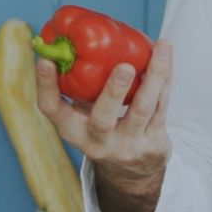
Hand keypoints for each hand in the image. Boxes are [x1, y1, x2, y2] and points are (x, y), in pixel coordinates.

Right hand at [34, 40, 173, 192]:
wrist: (133, 174)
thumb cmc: (103, 128)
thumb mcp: (83, 116)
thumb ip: (79, 86)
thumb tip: (68, 37)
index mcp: (73, 130)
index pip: (52, 110)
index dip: (46, 86)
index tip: (45, 60)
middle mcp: (98, 141)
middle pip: (103, 119)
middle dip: (113, 92)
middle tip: (124, 66)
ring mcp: (128, 145)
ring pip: (143, 110)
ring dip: (154, 77)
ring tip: (160, 48)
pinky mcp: (154, 143)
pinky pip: (162, 107)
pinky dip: (165, 78)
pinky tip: (166, 55)